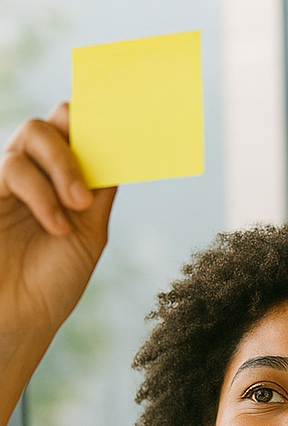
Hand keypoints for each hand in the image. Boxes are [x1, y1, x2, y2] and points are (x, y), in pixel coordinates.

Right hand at [0, 103, 115, 425]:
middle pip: (57, 119)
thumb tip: (121, 151)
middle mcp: (38, 172)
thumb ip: (99, 193)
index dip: (105, 118)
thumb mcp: (89, 235)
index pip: (82, 133)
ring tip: (78, 209)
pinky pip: (14, 168)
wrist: (18, 318)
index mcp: (67, 180)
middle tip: (101, 170)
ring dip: (64, 167)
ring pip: (33, 133)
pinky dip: (42, 193)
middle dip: (82, 135)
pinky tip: (56, 225)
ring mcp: (11, 178)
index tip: (137, 107)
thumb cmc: (52, 282)